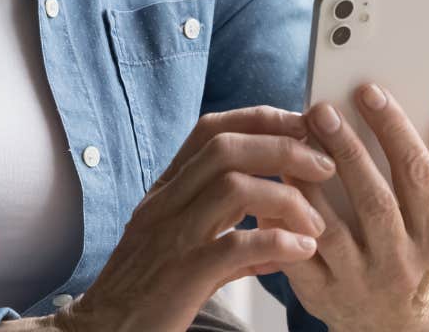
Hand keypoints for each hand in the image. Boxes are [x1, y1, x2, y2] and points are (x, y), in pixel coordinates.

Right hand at [56, 105, 337, 331]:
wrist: (104, 331)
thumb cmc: (146, 292)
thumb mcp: (184, 250)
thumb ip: (230, 237)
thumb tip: (282, 239)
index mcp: (166, 191)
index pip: (211, 131)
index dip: (261, 119)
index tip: (302, 127)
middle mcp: (165, 204)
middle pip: (225, 148)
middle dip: (283, 147)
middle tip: (325, 166)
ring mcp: (171, 236)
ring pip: (232, 188)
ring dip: (286, 197)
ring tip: (316, 223)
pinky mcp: (180, 275)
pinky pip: (233, 246)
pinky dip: (275, 243)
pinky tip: (301, 252)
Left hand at [267, 88, 428, 331]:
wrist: (391, 319)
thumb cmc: (412, 246)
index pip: (416, 173)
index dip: (393, 129)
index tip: (368, 91)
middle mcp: (400, 260)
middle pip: (374, 199)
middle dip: (347, 150)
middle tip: (322, 109)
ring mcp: (360, 281)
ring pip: (330, 228)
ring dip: (309, 182)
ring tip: (293, 142)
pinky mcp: (322, 294)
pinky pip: (297, 253)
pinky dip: (282, 220)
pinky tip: (273, 186)